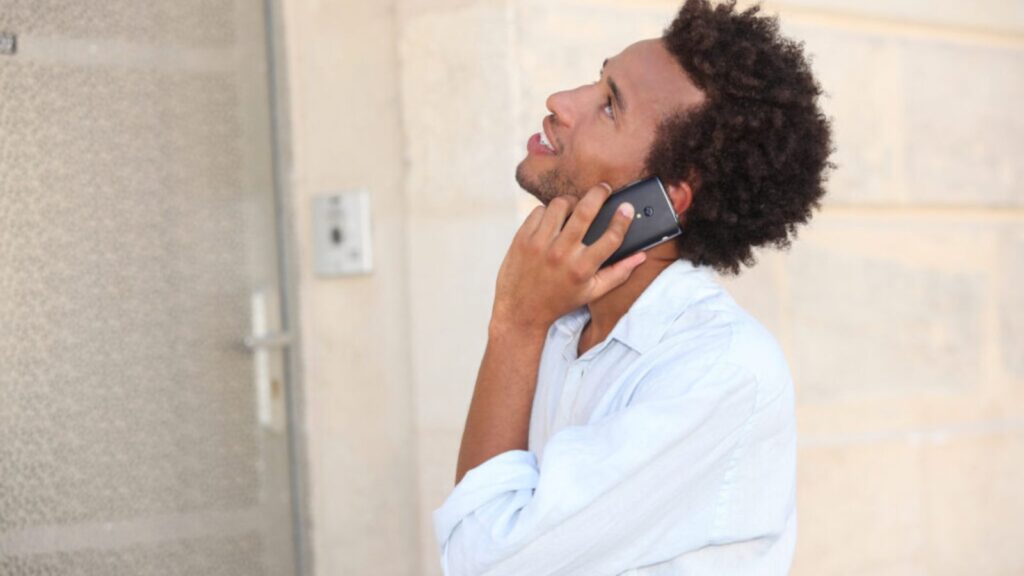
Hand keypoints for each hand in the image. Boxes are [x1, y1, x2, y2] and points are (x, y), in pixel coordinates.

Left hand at [491, 183, 645, 332]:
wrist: (521, 311)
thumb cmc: (559, 301)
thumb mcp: (592, 292)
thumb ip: (618, 273)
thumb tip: (641, 256)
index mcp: (583, 268)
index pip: (611, 237)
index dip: (623, 219)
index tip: (627, 207)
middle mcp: (562, 254)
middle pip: (586, 210)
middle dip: (600, 193)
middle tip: (604, 188)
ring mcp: (540, 244)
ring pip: (560, 204)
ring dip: (572, 201)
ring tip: (575, 206)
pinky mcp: (523, 238)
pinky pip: (539, 210)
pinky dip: (548, 211)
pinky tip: (553, 220)